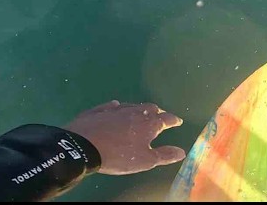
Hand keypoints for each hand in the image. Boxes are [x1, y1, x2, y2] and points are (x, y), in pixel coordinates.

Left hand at [65, 101, 185, 175]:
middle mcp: (135, 112)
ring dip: (139, 109)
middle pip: (150, 108)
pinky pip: (113, 106)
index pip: (166, 119)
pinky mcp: (100, 110)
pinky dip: (118, 108)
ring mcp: (116, 109)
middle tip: (160, 117)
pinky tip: (117, 107)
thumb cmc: (118, 155)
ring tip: (141, 114)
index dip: (173, 120)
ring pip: (132, 105)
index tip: (177, 121)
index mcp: (148, 124)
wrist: (84, 146)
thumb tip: (182, 151)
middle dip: (157, 112)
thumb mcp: (145, 161)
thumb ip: (164, 155)